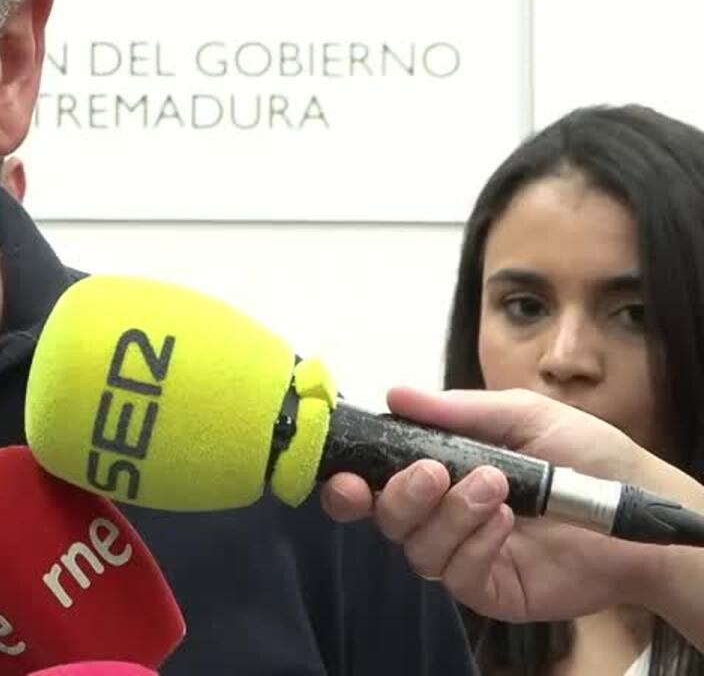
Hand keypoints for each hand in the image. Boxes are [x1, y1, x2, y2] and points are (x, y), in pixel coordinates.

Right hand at [320, 386, 697, 623]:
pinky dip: (475, 543)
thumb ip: (456, 409)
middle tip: (432, 472)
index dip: (348, 483)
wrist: (636, 509)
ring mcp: (463, 554)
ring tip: (497, 487)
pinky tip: (506, 522)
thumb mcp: (522, 415)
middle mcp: (441, 515)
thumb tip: (395, 393)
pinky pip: (455, 574)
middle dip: (398, 495)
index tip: (344, 474)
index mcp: (438, 472)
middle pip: (384, 517)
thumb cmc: (586, 457)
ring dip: (450, 513)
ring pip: (417, 546)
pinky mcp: (489, 588)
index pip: (372, 483)